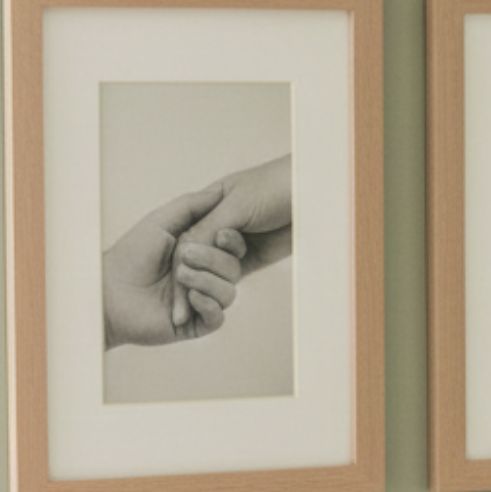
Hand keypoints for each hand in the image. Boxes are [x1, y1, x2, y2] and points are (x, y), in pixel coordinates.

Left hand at [103, 183, 247, 347]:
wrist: (109, 291)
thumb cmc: (131, 255)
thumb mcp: (161, 221)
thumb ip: (192, 205)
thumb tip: (221, 191)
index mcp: (201, 254)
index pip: (233, 248)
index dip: (232, 241)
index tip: (220, 234)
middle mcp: (205, 277)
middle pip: (234, 268)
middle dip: (213, 259)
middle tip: (183, 255)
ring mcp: (201, 301)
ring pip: (229, 292)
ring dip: (207, 280)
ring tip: (180, 275)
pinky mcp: (196, 324)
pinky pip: (218, 316)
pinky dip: (208, 304)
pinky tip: (190, 297)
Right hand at [173, 154, 292, 329]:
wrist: (314, 196)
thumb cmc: (274, 189)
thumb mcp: (236, 206)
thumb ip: (208, 229)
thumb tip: (181, 253)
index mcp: (207, 205)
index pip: (186, 236)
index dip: (179, 260)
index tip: (176, 280)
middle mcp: (217, 224)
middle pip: (196, 255)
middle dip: (190, 278)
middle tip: (184, 298)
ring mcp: (235, 242)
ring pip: (214, 268)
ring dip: (209, 282)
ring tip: (201, 299)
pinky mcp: (252, 258)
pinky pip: (232, 275)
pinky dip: (225, 286)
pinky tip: (214, 301)